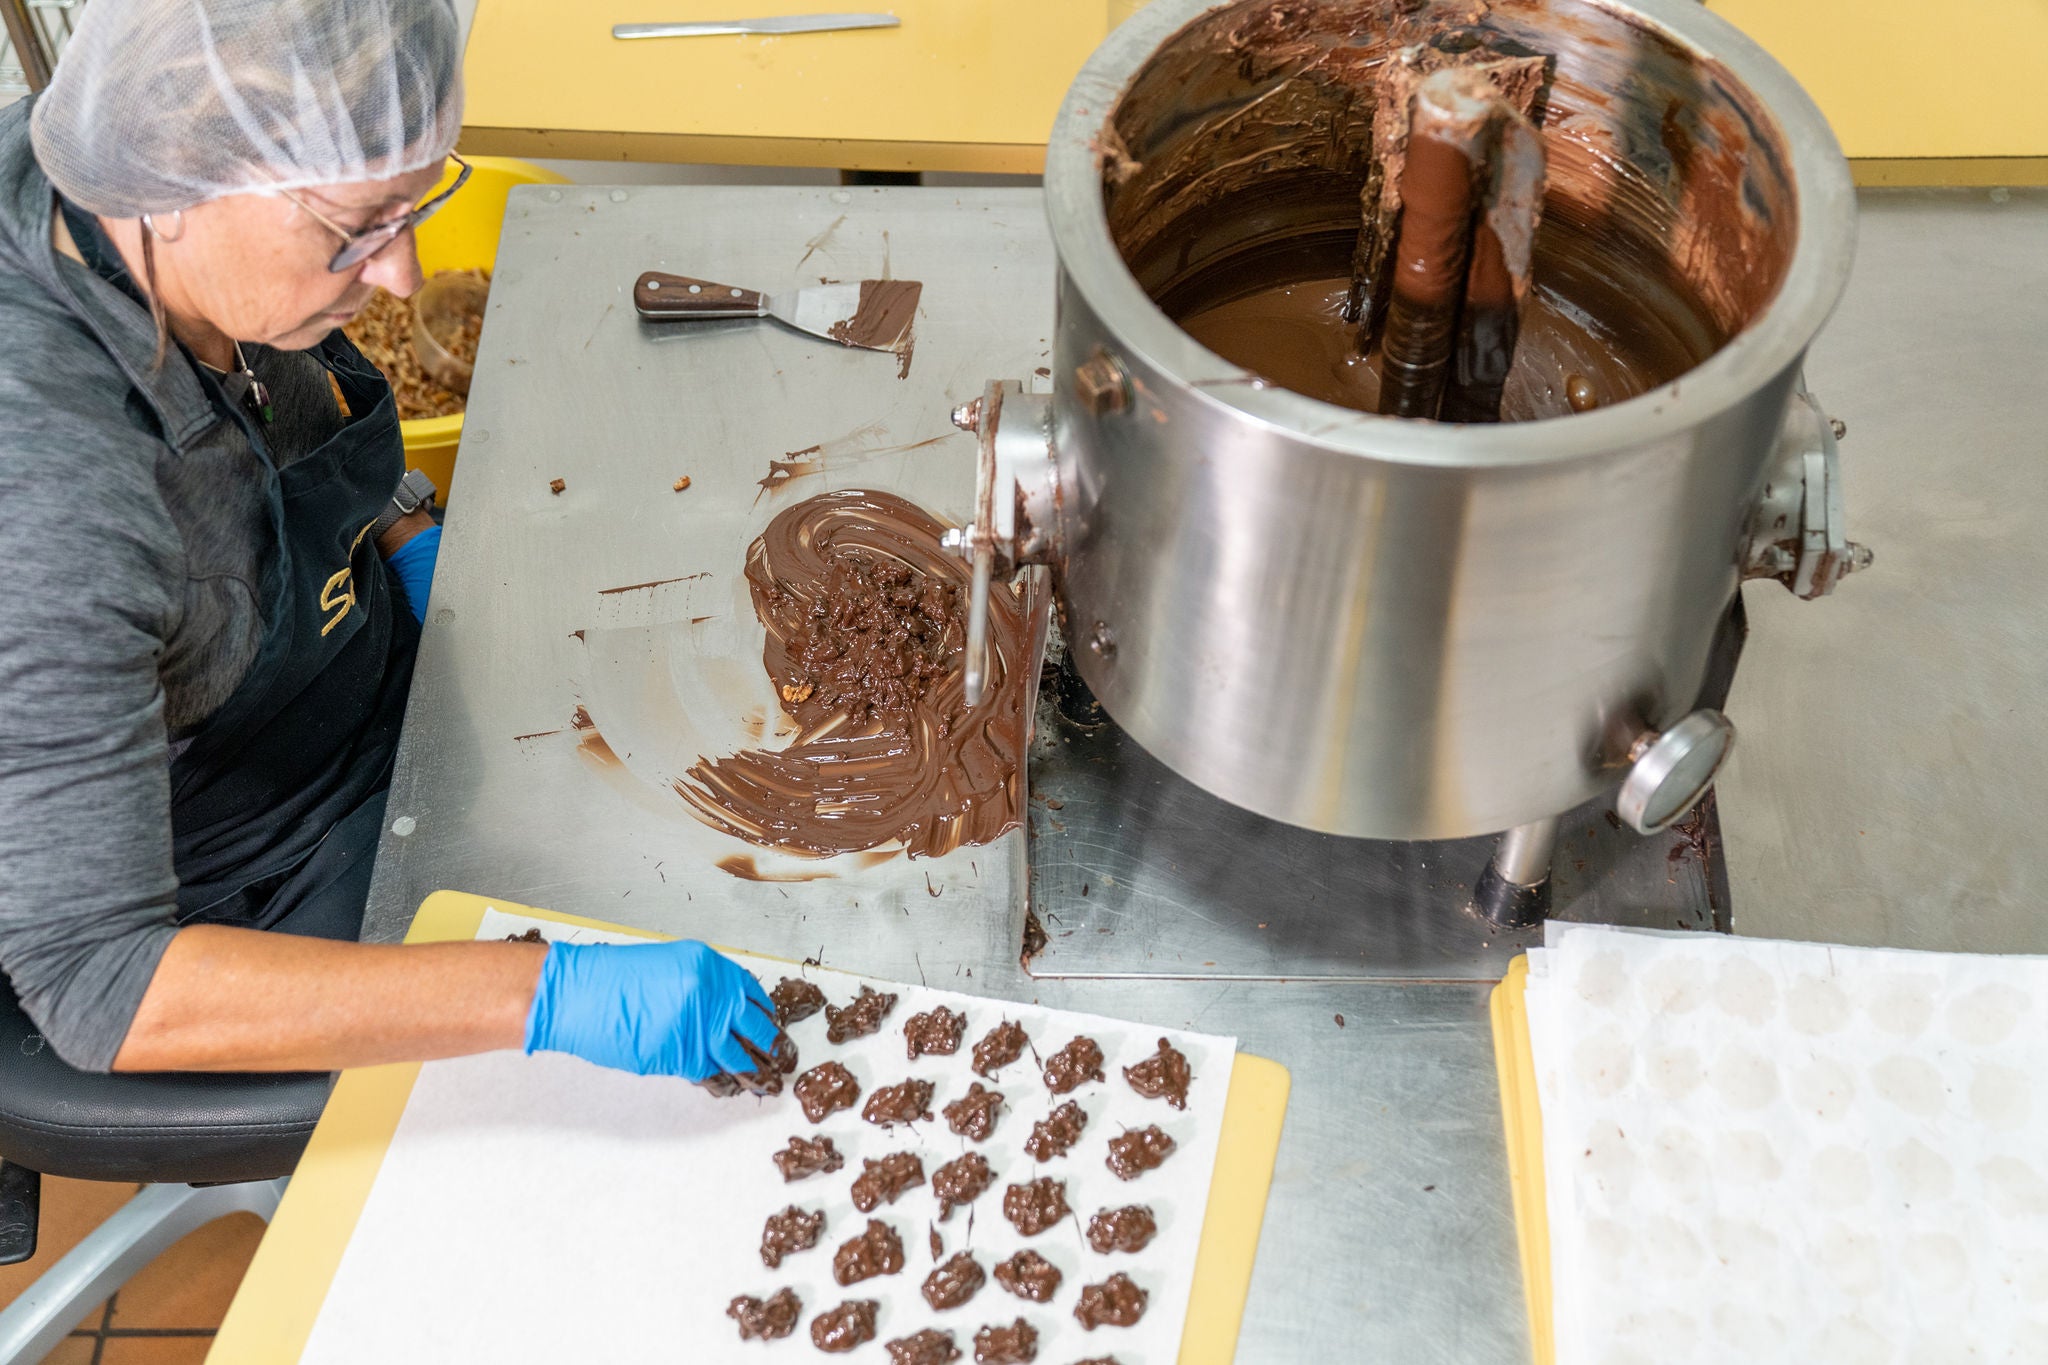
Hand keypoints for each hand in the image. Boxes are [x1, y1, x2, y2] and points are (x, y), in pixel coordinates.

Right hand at [522, 939, 782, 1082]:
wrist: (579, 994)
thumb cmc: (614, 981)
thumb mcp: (670, 968)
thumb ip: (701, 988)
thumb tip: (725, 1015)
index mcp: (710, 968)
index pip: (753, 996)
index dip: (765, 1016)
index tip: (772, 1027)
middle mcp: (712, 994)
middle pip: (757, 1028)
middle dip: (773, 1048)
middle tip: (782, 1061)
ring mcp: (699, 1026)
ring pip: (741, 1057)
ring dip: (756, 1074)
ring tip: (767, 1084)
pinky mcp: (681, 1055)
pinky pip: (711, 1073)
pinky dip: (721, 1083)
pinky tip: (728, 1088)